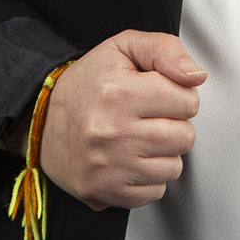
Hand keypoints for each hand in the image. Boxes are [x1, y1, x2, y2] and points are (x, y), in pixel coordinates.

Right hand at [36, 31, 205, 209]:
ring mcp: (108, 167)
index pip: (187, 100)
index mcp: (119, 93)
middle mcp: (113, 133)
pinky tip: (132, 158)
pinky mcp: (104, 191)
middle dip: (176, 124)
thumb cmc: (89, 82)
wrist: (43, 120)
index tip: (162, 93)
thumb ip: (166, 50)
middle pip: (184, 137)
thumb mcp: (124, 47)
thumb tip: (196, 76)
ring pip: (173, 167)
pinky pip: (154, 192)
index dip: (181, 94)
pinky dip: (149, 176)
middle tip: (152, 116)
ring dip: (164, 152)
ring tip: (142, 136)